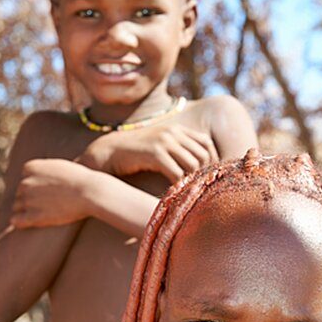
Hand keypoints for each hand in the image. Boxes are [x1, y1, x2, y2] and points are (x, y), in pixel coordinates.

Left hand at [11, 158, 92, 228]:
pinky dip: (20, 221)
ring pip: (17, 206)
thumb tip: (40, 177)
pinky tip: (27, 222)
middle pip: (20, 192)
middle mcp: (25, 182)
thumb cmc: (81, 179)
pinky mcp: (33, 216)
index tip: (47, 191)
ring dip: (26, 209)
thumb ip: (45, 170)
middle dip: (30, 198)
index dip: (35, 186)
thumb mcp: (59, 166)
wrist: (90, 192)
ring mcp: (28, 199)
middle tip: (47, 204)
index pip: (24, 178)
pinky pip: (17, 220)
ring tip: (42, 213)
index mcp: (30, 167)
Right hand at [78, 121, 218, 181]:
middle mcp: (172, 133)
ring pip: (192, 164)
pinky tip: (175, 192)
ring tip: (188, 192)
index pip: (206, 143)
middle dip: (204, 173)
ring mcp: (163, 142)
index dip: (211, 160)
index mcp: (176, 129)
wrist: (109, 151)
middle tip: (199, 188)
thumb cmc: (136, 153)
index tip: (207, 176)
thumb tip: (198, 167)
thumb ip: (177, 150)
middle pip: (202, 155)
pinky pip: (177, 172)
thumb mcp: (159, 146)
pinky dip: (179, 185)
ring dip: (192, 181)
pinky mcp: (154, 154)